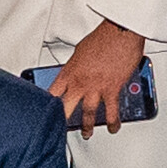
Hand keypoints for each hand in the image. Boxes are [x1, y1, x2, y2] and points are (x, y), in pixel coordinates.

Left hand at [48, 23, 148, 137]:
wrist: (120, 33)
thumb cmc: (102, 37)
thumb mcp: (80, 51)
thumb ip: (76, 66)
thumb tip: (75, 72)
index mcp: (69, 72)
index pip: (53, 92)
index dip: (48, 105)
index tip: (46, 113)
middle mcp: (80, 82)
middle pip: (66, 107)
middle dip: (62, 121)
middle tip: (60, 131)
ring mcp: (96, 88)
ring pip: (88, 113)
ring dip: (87, 126)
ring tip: (86, 134)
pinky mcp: (112, 90)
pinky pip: (111, 111)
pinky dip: (112, 122)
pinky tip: (112, 127)